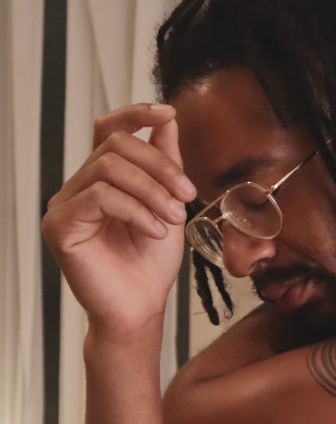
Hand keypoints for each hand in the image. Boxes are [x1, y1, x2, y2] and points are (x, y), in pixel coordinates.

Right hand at [41, 103, 197, 339]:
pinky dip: (135, 210)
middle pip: (116, 146)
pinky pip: (99, 197)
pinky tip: (154, 232)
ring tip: (173, 219)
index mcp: (101, 179)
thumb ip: (164, 164)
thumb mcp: (167, 205)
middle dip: (160, 166)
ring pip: (110, 169)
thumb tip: (167, 119)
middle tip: (187, 195)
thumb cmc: (150, 266)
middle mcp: (78, 187)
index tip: (168, 113)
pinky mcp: (60, 226)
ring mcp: (65, 205)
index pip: (109, 129)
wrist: (139, 310)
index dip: (136, 114)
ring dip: (152, 191)